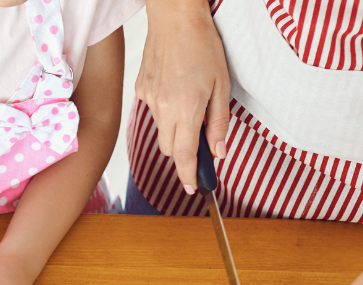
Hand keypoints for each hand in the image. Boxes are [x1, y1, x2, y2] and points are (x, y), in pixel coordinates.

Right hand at [137, 0, 230, 192]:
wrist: (175, 17)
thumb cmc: (202, 45)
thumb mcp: (222, 84)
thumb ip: (219, 122)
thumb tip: (219, 151)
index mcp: (186, 111)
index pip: (184, 157)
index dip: (189, 176)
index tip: (192, 188)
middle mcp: (163, 110)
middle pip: (169, 149)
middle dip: (182, 151)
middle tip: (197, 140)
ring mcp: (149, 101)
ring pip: (160, 129)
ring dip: (173, 126)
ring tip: (187, 99)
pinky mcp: (140, 91)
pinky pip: (152, 110)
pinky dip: (164, 106)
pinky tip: (173, 85)